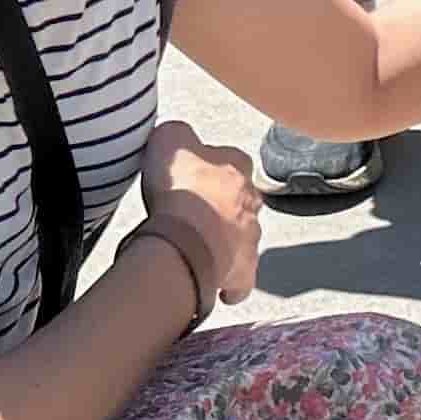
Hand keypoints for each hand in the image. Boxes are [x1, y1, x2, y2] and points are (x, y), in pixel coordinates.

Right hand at [139, 120, 262, 305]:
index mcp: (237, 166)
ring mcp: (251, 237)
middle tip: (192, 216)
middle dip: (220, 208)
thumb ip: (178, 133)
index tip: (193, 178)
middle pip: (238, 201)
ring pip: (242, 238)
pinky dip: (231, 283)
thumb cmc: (180, 186)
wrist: (186, 236)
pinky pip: (241, 279)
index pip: (230, 161)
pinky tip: (217, 286)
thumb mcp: (169, 138)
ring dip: (224, 243)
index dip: (209, 168)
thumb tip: (178, 135)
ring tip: (197, 250)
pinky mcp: (244, 269)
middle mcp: (251, 201)